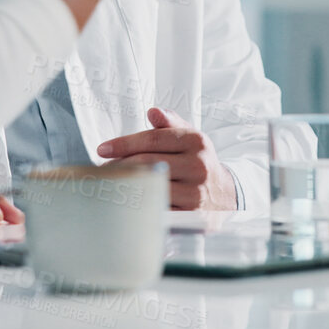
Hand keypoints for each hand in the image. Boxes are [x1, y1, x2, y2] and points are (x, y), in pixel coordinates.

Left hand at [95, 107, 237, 209]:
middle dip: (120, 165)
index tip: (102, 149)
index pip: (153, 139)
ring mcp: (195, 193)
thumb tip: (153, 112)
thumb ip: (170, 123)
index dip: (124, 143)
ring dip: (125, 185)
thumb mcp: (190, 138)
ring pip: (150, 186)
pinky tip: (127, 201)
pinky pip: (157, 209)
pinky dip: (139, 204)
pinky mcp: (191, 216)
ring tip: (111, 183)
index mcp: (196, 142)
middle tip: (103, 169)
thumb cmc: (198, 163)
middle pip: (148, 162)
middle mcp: (198, 166)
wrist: (226, 196)